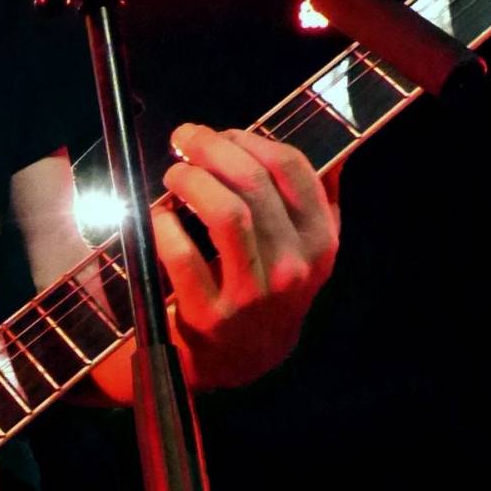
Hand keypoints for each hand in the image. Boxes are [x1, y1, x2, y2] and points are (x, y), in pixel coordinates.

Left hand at [154, 123, 339, 387]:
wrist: (243, 357)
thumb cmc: (270, 286)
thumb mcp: (307, 249)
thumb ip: (319, 200)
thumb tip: (332, 148)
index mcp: (320, 242)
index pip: (292, 168)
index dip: (251, 139)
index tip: (223, 133)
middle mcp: (292, 268)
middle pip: (253, 183)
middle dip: (212, 148)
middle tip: (185, 139)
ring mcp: (252, 294)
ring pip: (225, 213)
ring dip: (191, 181)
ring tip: (174, 174)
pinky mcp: (210, 315)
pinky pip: (183, 255)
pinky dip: (164, 226)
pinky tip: (158, 216)